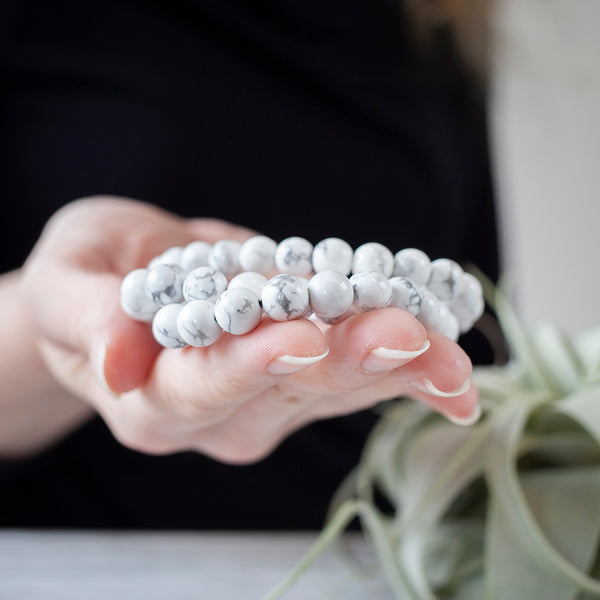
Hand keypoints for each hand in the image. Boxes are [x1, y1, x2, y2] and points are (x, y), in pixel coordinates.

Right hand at [22, 196, 478, 462]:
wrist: (123, 287)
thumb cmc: (86, 281)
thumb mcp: (64, 285)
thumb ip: (87, 320)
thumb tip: (116, 357)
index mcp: (152, 401)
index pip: (204, 387)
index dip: (252, 363)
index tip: (300, 335)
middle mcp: (219, 418)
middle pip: (290, 392)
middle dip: (352, 360)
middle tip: (411, 336)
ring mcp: (270, 405)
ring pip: (339, 386)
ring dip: (399, 367)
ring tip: (452, 352)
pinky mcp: (306, 381)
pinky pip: (360, 374)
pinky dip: (408, 367)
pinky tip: (453, 367)